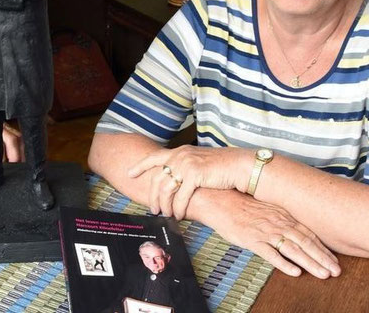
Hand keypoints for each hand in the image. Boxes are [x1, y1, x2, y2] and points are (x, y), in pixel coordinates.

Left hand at [127, 145, 251, 218]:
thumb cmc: (221, 167)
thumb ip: (184, 167)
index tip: (129, 173)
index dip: (140, 166)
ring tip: (166, 215)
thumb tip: (173, 180)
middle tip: (153, 209)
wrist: (239, 166)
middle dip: (153, 197)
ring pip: (166, 190)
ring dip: (165, 205)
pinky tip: (180, 216)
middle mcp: (180, 156)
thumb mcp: (198, 162)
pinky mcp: (194, 176)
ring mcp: (186, 165)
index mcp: (179, 152)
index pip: (154, 158)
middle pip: (157, 180)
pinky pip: (180, 197)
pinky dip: (179, 209)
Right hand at [203, 190, 340, 278]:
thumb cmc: (241, 203)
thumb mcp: (266, 207)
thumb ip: (281, 217)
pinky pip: (271, 254)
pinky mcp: (252, 240)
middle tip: (336, 271)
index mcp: (282, 215)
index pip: (309, 233)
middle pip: (306, 242)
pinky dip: (284, 263)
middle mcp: (278, 223)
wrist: (218, 200)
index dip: (323, 248)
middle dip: (323, 258)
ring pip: (293, 249)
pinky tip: (295, 272)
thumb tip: (294, 228)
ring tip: (323, 274)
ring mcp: (265, 232)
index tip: (335, 260)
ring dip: (310, 263)